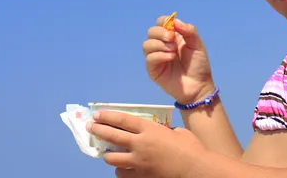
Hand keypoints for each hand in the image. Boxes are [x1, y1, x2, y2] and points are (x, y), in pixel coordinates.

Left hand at [87, 111, 206, 177]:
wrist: (195, 170)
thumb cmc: (191, 148)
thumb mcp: (177, 132)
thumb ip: (164, 131)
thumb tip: (158, 132)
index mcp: (150, 129)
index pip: (123, 120)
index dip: (107, 116)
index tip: (97, 114)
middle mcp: (140, 144)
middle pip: (112, 136)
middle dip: (98, 131)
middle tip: (90, 127)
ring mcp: (138, 163)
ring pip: (112, 159)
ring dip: (109, 155)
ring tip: (108, 154)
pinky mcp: (140, 177)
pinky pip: (122, 174)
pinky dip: (121, 171)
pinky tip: (123, 169)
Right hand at [143, 16, 214, 103]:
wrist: (199, 85)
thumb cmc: (199, 65)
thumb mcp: (197, 44)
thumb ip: (188, 30)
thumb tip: (175, 21)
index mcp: (173, 37)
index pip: (161, 23)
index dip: (163, 21)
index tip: (173, 27)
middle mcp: (162, 45)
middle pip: (151, 31)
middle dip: (160, 32)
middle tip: (172, 39)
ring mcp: (157, 57)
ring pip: (146, 44)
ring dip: (160, 44)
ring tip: (173, 51)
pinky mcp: (153, 69)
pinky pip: (150, 58)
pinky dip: (160, 55)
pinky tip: (171, 58)